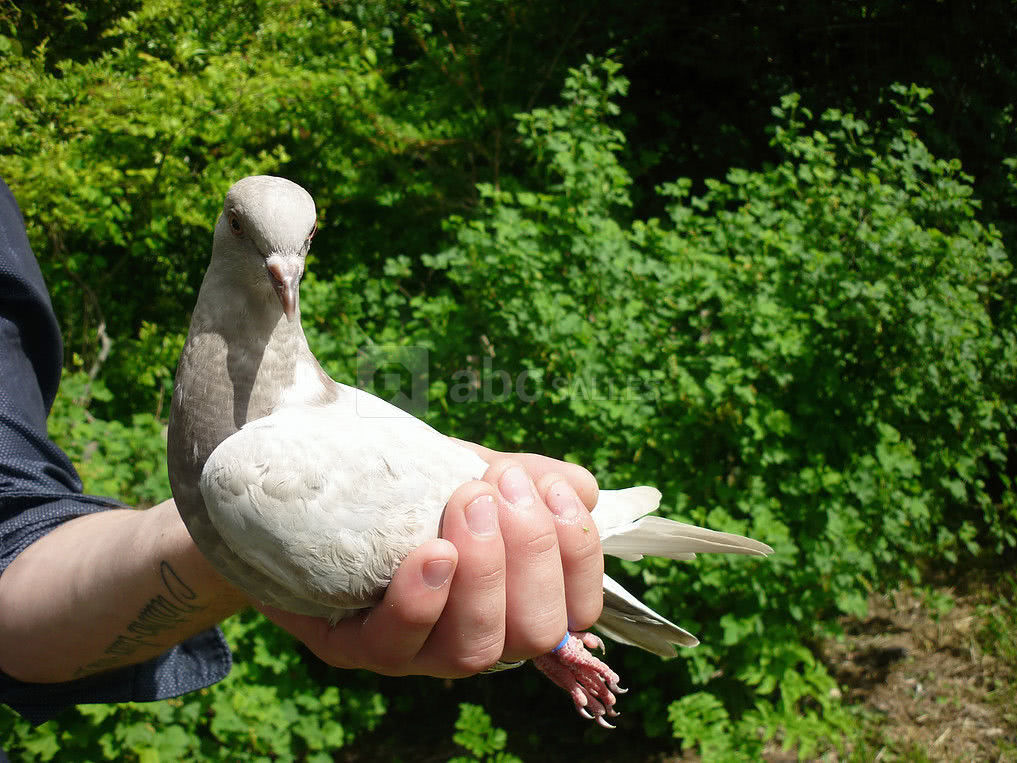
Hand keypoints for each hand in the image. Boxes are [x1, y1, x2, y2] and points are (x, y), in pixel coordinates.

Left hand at [257, 442, 603, 676]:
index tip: (553, 490)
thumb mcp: (472, 471)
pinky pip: (395, 643)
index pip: (575, 610)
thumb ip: (526, 478)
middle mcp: (472, 637)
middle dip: (532, 555)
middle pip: (533, 633)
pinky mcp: (351, 648)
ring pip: (474, 649)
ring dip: (484, 572)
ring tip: (470, 504)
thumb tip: (579, 488)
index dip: (577, 554)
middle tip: (500, 489)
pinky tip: (430, 552)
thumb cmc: (407, 485)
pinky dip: (422, 599)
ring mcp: (413, 651)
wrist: (311, 488)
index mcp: (512, 601)